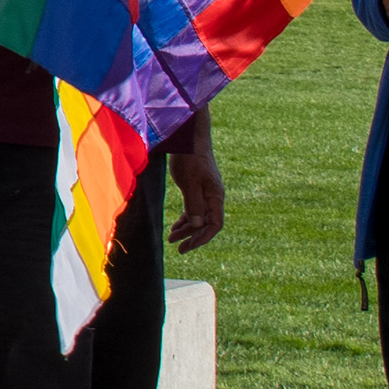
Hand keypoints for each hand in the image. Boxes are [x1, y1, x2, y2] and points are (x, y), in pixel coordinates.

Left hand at [169, 135, 226, 254]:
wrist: (189, 139)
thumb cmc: (189, 159)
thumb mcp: (189, 182)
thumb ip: (194, 204)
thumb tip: (199, 226)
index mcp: (216, 196)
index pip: (215, 225)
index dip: (203, 238)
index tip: (188, 246)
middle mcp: (214, 197)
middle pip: (207, 224)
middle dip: (193, 237)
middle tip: (177, 248)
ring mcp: (207, 193)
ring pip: (199, 218)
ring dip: (186, 229)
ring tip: (172, 239)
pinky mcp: (198, 189)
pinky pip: (194, 210)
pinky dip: (186, 219)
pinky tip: (175, 226)